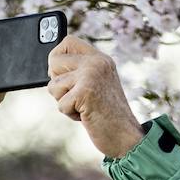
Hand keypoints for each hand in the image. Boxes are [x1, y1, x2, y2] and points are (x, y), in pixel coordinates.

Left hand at [45, 35, 144, 158]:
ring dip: (65, 102)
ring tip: (85, 107)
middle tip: (77, 96)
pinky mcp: (85, 92)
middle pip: (53, 61)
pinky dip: (70, 114)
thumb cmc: (108, 115)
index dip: (57, 57)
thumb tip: (51, 65)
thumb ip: (79, 72)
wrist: (127, 137)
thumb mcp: (96, 86)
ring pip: (53, 86)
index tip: (62, 73)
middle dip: (58, 83)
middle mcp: (96, 63)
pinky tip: (87, 116)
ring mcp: (91, 75)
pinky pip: (60, 104)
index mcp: (100, 59)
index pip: (68, 41)